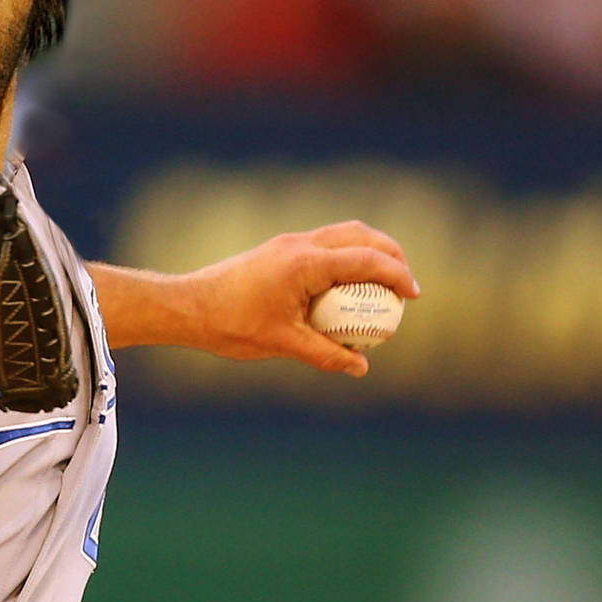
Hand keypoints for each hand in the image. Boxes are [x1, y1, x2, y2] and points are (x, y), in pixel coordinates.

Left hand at [187, 221, 419, 376]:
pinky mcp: (279, 249)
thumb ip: (325, 354)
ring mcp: (288, 243)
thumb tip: (361, 367)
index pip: (366, 260)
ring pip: (343, 234)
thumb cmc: (230, 324)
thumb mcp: (283, 343)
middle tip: (405, 285)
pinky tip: (346, 286)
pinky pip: (324, 244)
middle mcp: (300, 245)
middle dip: (391, 255)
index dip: (397, 275)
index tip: (413, 296)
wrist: (188, 305)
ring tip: (383, 281)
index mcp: (305, 264)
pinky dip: (346, 256)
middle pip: (361, 236)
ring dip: (369, 251)